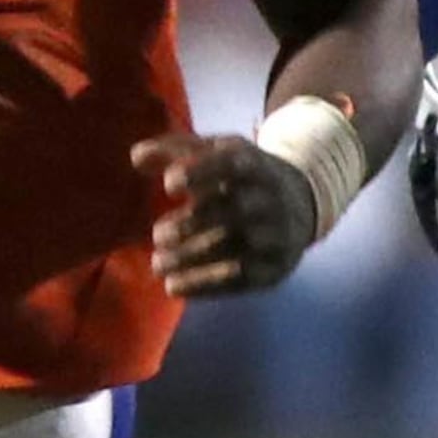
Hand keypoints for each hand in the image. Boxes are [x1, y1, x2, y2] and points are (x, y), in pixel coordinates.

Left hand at [131, 133, 320, 298]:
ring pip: (235, 248)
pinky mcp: (276, 267)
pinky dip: (205, 284)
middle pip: (233, 211)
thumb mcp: (216, 153)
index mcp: (253, 163)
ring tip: (158, 265)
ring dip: (192, 259)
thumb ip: (175, 151)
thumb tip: (136, 156)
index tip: (168, 185)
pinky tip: (175, 286)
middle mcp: (270, 198)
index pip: (231, 163)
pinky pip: (242, 279)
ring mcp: (278, 234)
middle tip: (157, 236)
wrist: (302, 202)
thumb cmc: (240, 176)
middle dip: (190, 225)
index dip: (200, 172)